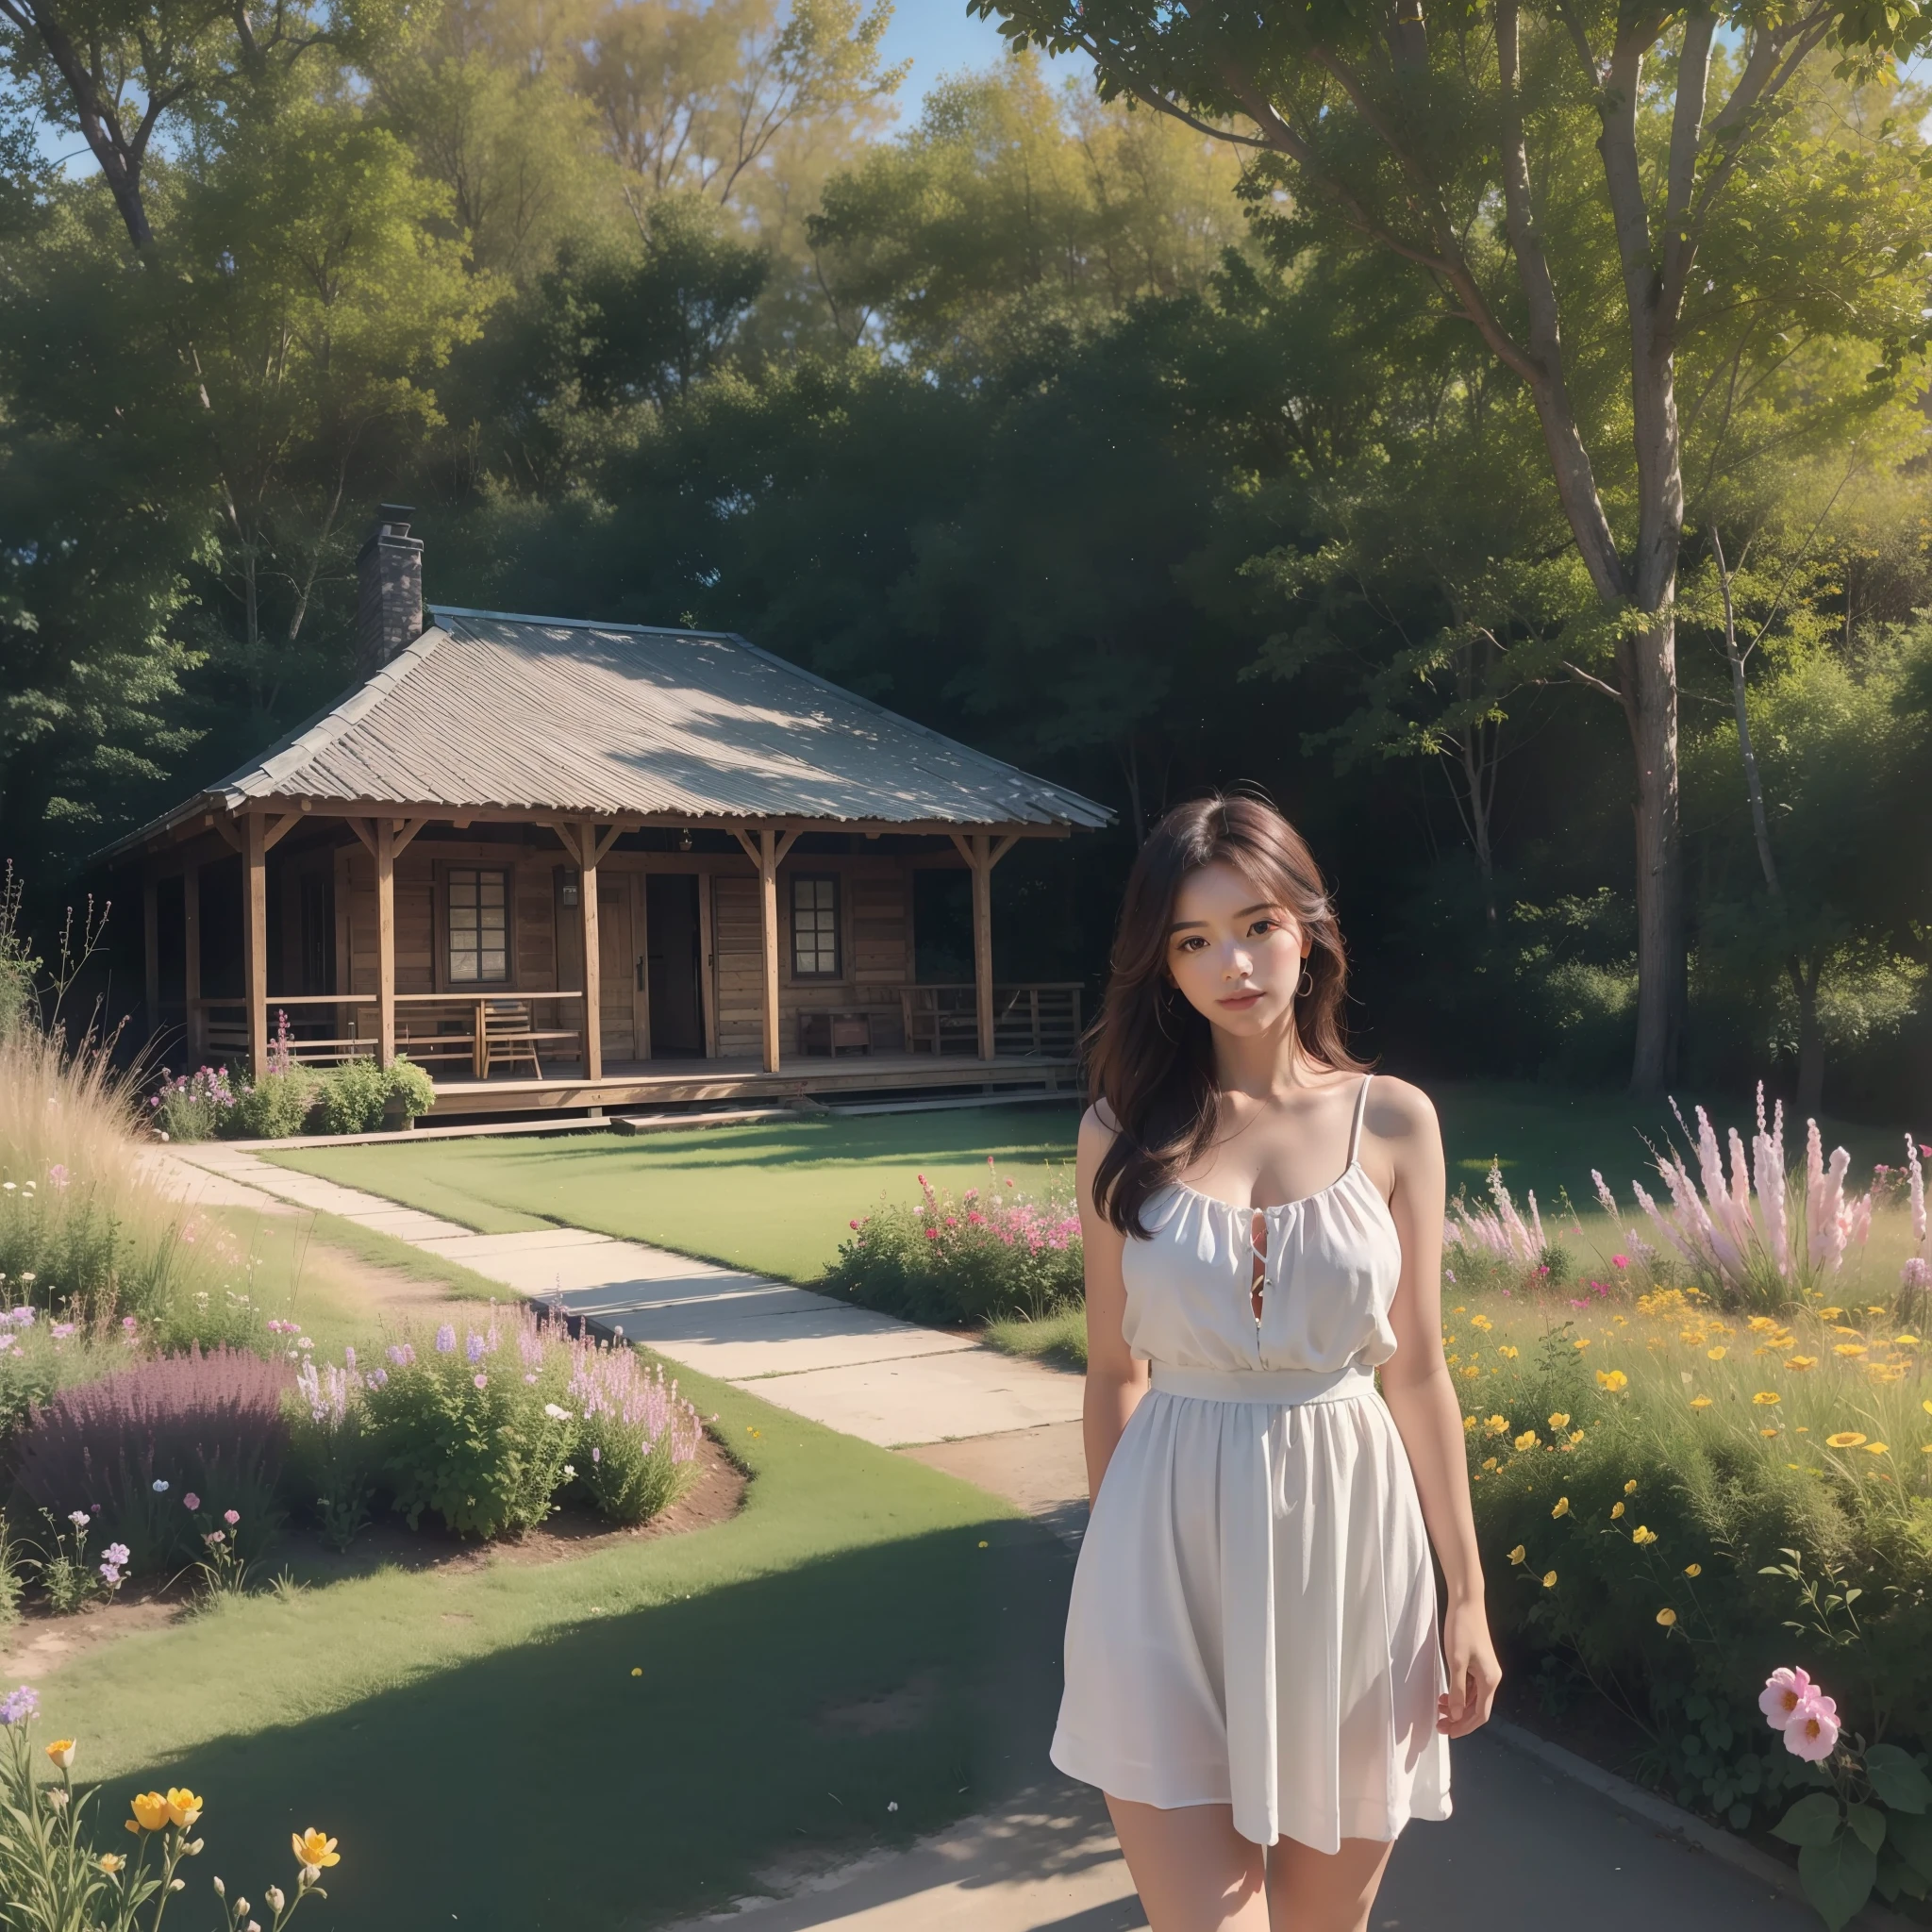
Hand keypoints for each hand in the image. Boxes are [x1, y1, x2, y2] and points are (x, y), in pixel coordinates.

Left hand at [1437, 1599, 1501, 1737]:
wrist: (1467, 1603)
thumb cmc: (1461, 1630)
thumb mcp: (1456, 1661)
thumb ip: (1457, 1690)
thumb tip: (1457, 1716)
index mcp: (1489, 1681)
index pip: (1480, 1715)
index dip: (1465, 1727)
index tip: (1449, 1733)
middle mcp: (1491, 1678)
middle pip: (1477, 1709)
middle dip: (1459, 1719)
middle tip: (1439, 1724)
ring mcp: (1485, 1671)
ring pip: (1473, 1698)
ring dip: (1458, 1706)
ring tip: (1439, 1708)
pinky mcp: (1478, 1663)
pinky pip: (1470, 1687)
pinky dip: (1459, 1694)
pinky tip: (1445, 1694)